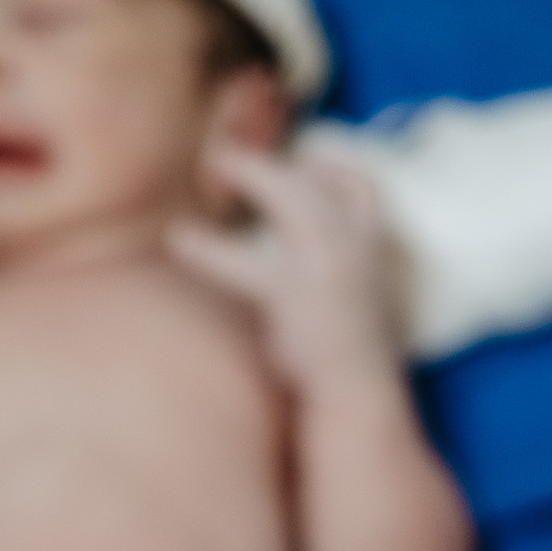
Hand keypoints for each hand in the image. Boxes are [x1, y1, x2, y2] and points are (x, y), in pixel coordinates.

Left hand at [168, 144, 397, 393]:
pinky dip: (207, 248)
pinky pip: (243, 262)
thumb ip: (333, 273)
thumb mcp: (356, 305)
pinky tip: (178, 239)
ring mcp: (328, 268)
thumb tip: (301, 263)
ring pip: (291, 199)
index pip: (361, 188)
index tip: (298, 160)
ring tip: (215, 164)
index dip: (329, 169)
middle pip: (322, 182)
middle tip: (229, 155)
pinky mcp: (294, 295)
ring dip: (253, 174)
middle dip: (276, 164)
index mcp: (374, 252)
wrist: (359, 395)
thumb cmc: (350, 361)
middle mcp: (356, 252)